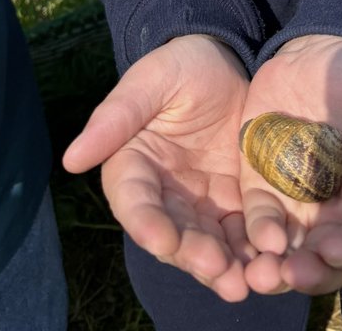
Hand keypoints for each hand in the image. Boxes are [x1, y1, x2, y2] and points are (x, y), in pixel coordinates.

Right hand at [63, 34, 253, 300]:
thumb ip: (116, 117)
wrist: (226, 59)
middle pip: (173, 235)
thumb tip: (70, 159)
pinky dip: (253, 252)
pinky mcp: (234, 202)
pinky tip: (271, 263)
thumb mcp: (150, 81)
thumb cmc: (180, 64)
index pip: (134, 203)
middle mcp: (163, 194)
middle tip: (218, 270)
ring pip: (208, 244)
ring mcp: (200, 202)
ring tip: (246, 282)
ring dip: (225, 267)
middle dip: (194, 256)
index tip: (163, 242)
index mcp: (133, 166)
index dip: (147, 225)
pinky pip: (242, 233)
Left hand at [238, 35, 341, 295]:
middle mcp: (340, 210)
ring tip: (264, 272)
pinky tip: (253, 237)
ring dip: (279, 268)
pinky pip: (258, 221)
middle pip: (329, 259)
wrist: (318, 48)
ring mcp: (300, 201)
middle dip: (313, 272)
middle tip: (292, 274)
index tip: (335, 249)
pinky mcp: (264, 187)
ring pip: (291, 251)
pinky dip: (255, 235)